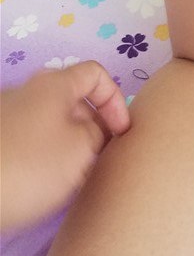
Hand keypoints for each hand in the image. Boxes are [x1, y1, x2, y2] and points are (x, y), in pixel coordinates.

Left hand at [0, 60, 130, 230]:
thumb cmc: (31, 165)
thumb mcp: (82, 149)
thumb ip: (100, 133)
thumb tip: (98, 130)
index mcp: (55, 84)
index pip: (97, 74)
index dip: (116, 100)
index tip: (120, 132)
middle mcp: (29, 91)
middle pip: (73, 99)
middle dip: (92, 125)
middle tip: (99, 156)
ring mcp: (7, 114)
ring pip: (50, 122)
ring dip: (67, 143)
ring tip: (72, 175)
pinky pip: (29, 139)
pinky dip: (43, 154)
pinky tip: (42, 182)